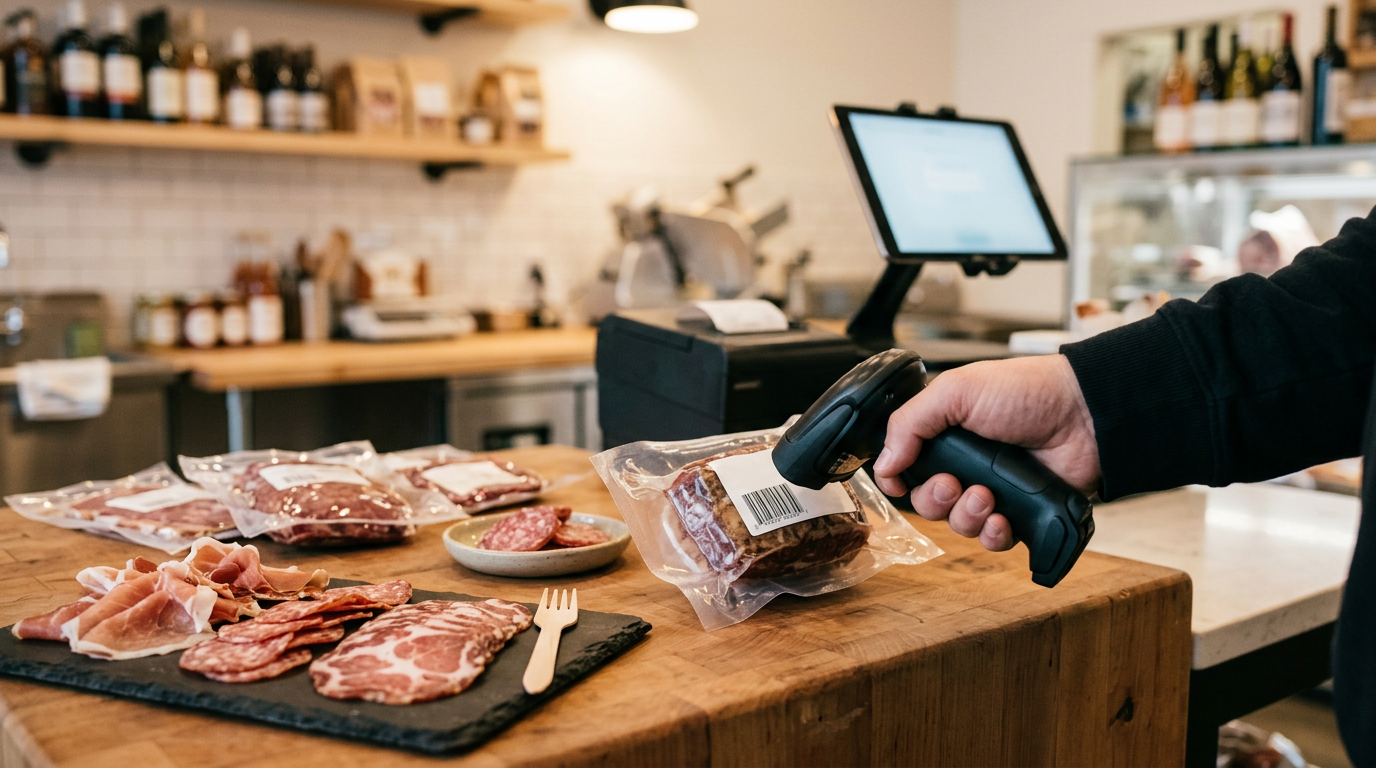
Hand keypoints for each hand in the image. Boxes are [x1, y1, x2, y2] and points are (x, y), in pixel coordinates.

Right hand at [871, 354, 1099, 551]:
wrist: (1083, 413)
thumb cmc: (1026, 391)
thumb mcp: (955, 391)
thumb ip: (908, 424)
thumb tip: (882, 464)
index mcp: (946, 434)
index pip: (905, 467)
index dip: (898, 480)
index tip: (900, 482)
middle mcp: (966, 465)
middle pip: (928, 502)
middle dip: (935, 499)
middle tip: (953, 483)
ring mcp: (994, 490)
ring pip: (959, 525)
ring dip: (966, 516)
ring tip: (987, 496)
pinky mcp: (1021, 514)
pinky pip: (994, 540)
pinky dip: (993, 534)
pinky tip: (1002, 518)